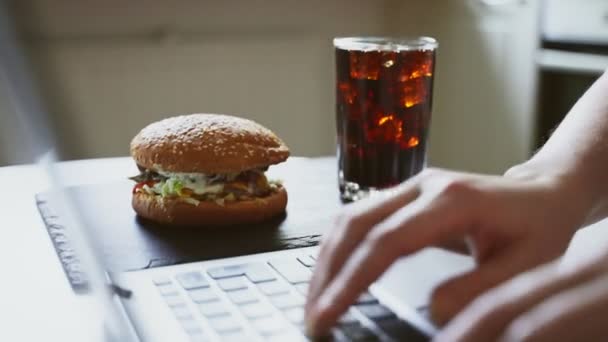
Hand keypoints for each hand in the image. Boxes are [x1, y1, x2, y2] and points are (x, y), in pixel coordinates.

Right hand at [305, 167, 588, 335]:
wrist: (541, 194)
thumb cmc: (538, 228)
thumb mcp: (526, 267)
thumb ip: (479, 290)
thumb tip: (431, 311)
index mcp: (452, 201)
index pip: (386, 241)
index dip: (352, 280)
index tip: (328, 314)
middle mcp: (422, 186)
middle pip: (356, 224)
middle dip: (327, 271)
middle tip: (313, 315)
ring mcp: (410, 186)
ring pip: (350, 217)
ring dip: (326, 259)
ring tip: (315, 299)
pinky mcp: (403, 196)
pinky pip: (359, 218)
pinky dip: (339, 248)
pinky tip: (332, 273)